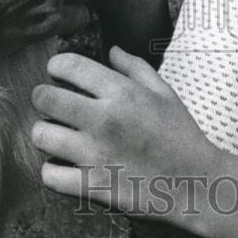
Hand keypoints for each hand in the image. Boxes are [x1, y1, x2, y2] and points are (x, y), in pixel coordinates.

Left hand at [31, 47, 219, 218]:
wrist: (196, 185)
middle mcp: (104, 119)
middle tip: (52, 105)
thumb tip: (112, 50)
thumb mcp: (165, 93)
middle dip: (43, 98)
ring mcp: (95, 154)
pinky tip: (64, 166)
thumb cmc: (181, 135)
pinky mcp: (92, 187)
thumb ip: (135, 68)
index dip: (56, 66)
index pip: (68, 65)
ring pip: (40, 135)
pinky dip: (52, 171)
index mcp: (122, 92)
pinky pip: (49, 175)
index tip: (58, 74)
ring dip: (45, 133)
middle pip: (44, 98)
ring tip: (56, 136)